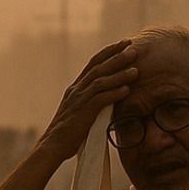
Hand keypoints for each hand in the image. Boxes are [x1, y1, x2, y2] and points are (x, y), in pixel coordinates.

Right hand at [37, 38, 138, 162]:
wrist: (52, 146)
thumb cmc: (68, 132)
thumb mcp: (79, 110)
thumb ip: (91, 101)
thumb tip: (109, 97)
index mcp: (76, 88)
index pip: (93, 63)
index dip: (108, 52)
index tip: (122, 43)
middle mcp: (76, 90)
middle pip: (98, 68)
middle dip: (116, 56)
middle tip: (133, 47)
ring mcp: (79, 100)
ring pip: (100, 81)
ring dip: (119, 75)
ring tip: (136, 70)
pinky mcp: (82, 112)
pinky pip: (100, 100)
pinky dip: (114, 93)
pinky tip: (127, 90)